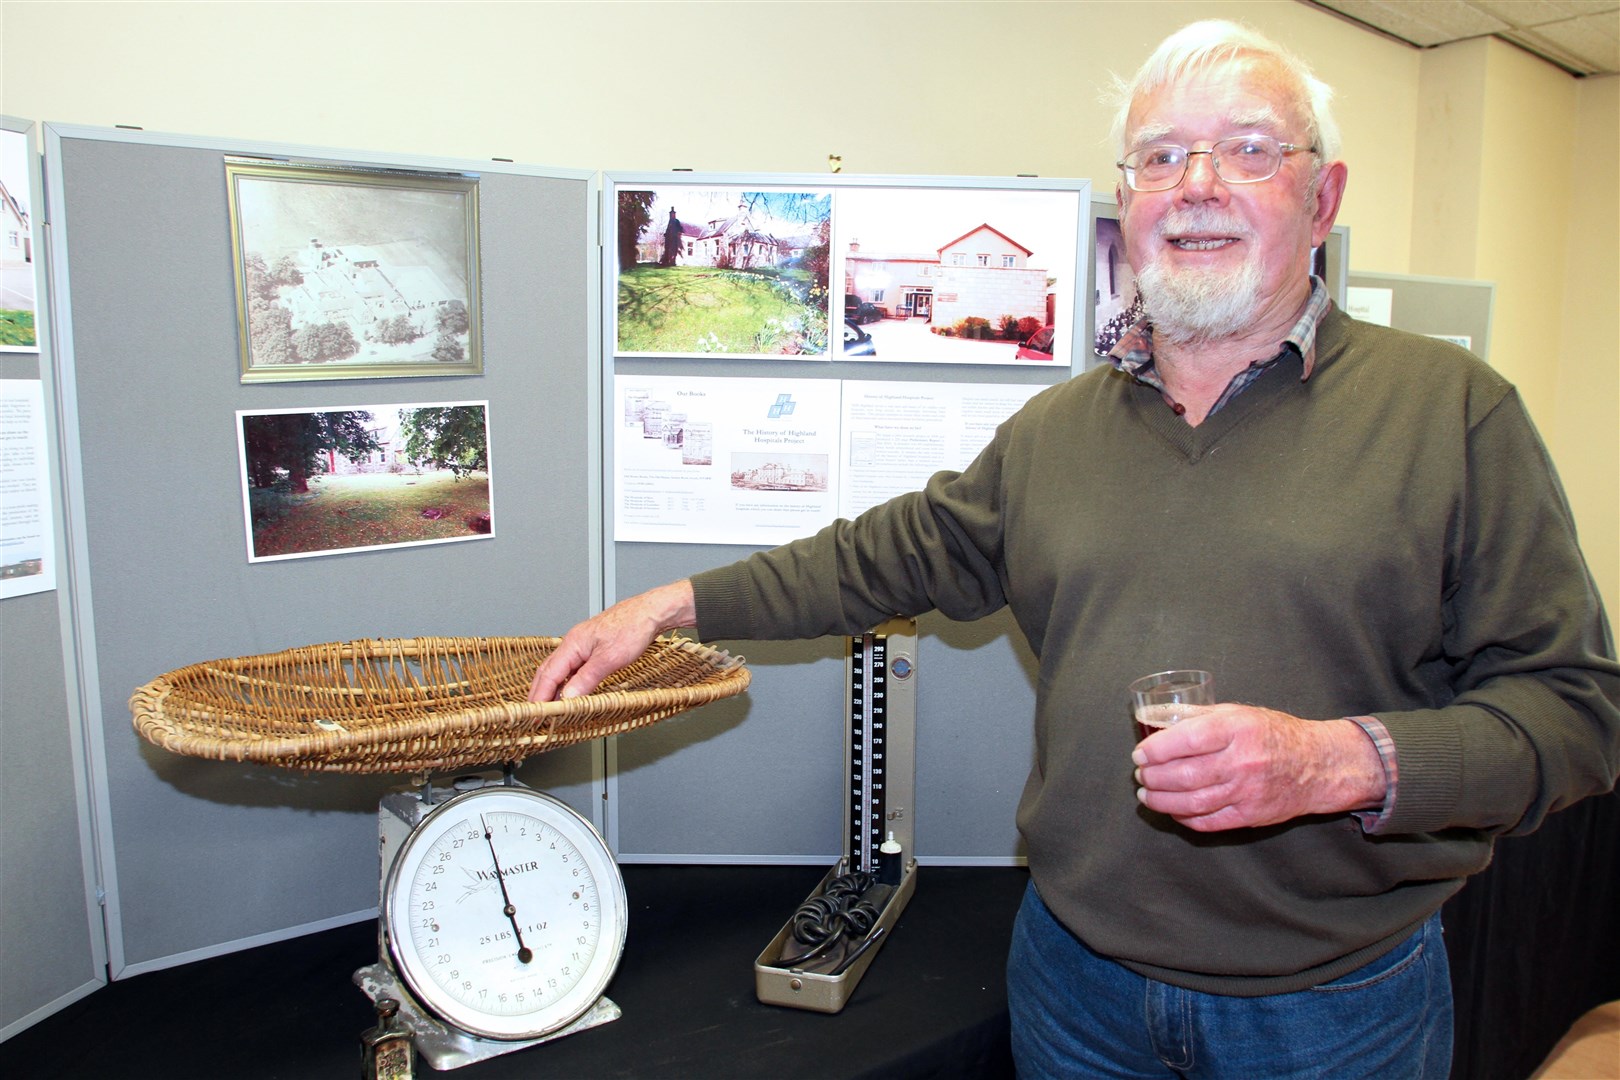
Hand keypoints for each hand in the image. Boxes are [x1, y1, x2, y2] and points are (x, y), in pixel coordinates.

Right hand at [528, 580, 696, 701]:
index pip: (549, 674)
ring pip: (559, 669)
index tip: (535, 713)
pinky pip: (571, 667)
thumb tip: (569, 697)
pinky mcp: (592, 647)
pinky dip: (565, 681)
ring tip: (547, 706)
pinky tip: (568, 689)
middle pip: (548, 671)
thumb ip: (586, 679)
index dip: (540, 696)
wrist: (650, 612)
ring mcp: (582, 645)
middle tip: (534, 713)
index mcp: (573, 644)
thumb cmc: (632, 627)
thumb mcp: (609, 659)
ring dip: (551, 687)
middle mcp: (574, 643)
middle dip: (539, 692)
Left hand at [1131, 705, 1384, 831]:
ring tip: (1147, 793)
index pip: (1187, 740)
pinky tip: (1172, 809)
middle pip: (1185, 775)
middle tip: (1141, 774)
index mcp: (1238, 729)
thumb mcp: (1238, 712)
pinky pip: (1208, 822)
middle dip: (1153, 777)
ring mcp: (1247, 792)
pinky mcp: (1250, 815)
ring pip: (1192, 802)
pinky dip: (1183, 817)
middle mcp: (1243, 761)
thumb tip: (1156, 719)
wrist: (1317, 765)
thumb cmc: (1273, 734)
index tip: (1140, 754)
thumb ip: (1198, 716)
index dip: (1156, 749)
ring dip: (1162, 800)